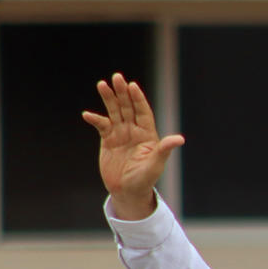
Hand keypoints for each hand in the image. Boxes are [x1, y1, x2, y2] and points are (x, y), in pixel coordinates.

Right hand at [82, 73, 182, 220]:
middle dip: (122, 92)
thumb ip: (164, 150)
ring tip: (102, 84)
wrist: (127, 191)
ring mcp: (120, 134)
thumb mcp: (155, 165)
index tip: (132, 86)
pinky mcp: (107, 140)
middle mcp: (134, 130)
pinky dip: (95, 119)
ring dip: (108, 99)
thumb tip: (179, 139)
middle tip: (117, 77)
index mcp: (147, 134)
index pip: (142, 111)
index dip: (138, 98)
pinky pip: (101, 126)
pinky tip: (87, 114)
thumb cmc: (145, 179)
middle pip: (127, 107)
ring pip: (114, 112)